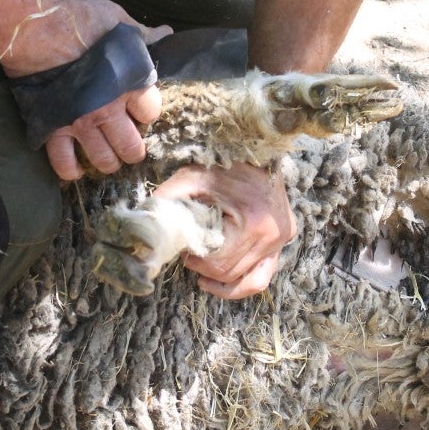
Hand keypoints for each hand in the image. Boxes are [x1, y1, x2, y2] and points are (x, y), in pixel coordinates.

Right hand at [0, 0, 169, 180]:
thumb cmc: (77, 20)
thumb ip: (142, 35)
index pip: (151, 112)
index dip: (148, 111)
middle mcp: (107, 109)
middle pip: (131, 146)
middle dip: (134, 149)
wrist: (31, 27)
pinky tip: (76, 170)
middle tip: (130, 146)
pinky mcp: (52, 127)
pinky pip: (62, 161)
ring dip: (108, 162)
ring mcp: (79, 122)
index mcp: (129, 83)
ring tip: (108, 159)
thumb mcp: (117, 20)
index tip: (140, 108)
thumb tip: (166, 33)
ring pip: (102, 159)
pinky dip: (70, 170)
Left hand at [152, 163, 296, 299]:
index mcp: (253, 221)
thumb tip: (143, 223)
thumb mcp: (189, 178)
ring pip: (247, 280)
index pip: (218, 262)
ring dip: (221, 278)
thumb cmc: (221, 162)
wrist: (255, 144)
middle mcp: (273, 234)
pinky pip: (263, 275)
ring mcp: (282, 238)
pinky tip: (218, 282)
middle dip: (205, 267)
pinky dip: (241, 284)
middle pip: (230, 272)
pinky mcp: (285, 237)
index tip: (182, 248)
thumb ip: (167, 200)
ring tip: (201, 271)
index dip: (194, 260)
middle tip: (189, 253)